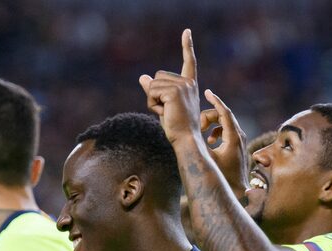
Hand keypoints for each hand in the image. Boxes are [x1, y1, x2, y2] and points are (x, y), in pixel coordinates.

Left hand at [138, 29, 201, 144]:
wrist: (186, 139)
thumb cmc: (176, 127)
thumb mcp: (163, 106)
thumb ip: (154, 91)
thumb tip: (142, 77)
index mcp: (189, 85)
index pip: (189, 62)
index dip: (187, 46)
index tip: (187, 31)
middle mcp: (188, 82)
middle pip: (157, 77)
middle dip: (155, 94)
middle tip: (167, 111)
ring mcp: (182, 86)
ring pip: (153, 85)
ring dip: (153, 100)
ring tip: (166, 113)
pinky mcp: (174, 91)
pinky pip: (152, 92)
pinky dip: (152, 105)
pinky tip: (164, 113)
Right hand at [199, 90, 248, 194]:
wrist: (238, 191)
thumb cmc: (223, 178)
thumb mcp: (208, 160)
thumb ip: (199, 145)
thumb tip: (188, 133)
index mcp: (233, 137)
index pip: (224, 112)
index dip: (215, 100)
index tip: (206, 92)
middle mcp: (239, 136)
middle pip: (223, 116)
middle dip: (209, 116)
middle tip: (198, 125)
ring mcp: (240, 141)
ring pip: (225, 123)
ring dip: (212, 124)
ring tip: (203, 134)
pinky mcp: (238, 146)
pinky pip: (227, 131)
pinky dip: (217, 131)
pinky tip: (210, 141)